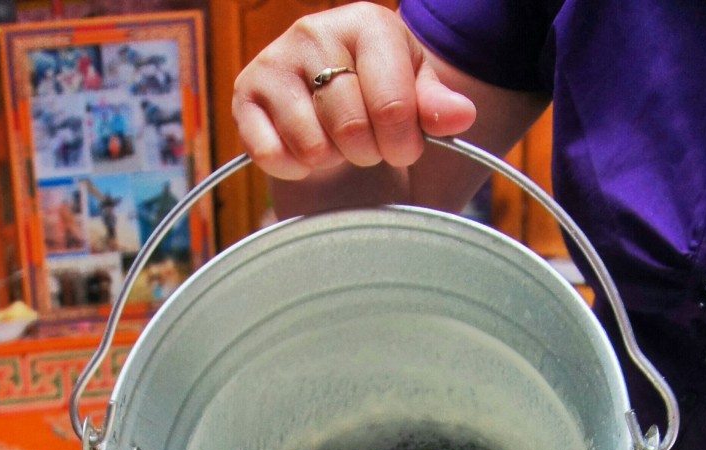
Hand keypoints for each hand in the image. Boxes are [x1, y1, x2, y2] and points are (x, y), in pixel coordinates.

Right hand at [233, 3, 475, 180]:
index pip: (393, 106)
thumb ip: (438, 110)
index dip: (403, 143)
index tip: (403, 147)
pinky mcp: (244, 96)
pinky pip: (272, 154)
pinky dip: (293, 169)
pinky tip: (302, 154)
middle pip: (352, 128)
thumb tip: (461, 115)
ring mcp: (274, 61)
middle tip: (365, 148)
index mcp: (367, 24)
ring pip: (312, 145)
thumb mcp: (418, 109)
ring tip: (333, 146)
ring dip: (329, 162)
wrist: (334, 130)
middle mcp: (315, 30)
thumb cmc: (381, 115)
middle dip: (366, 154)